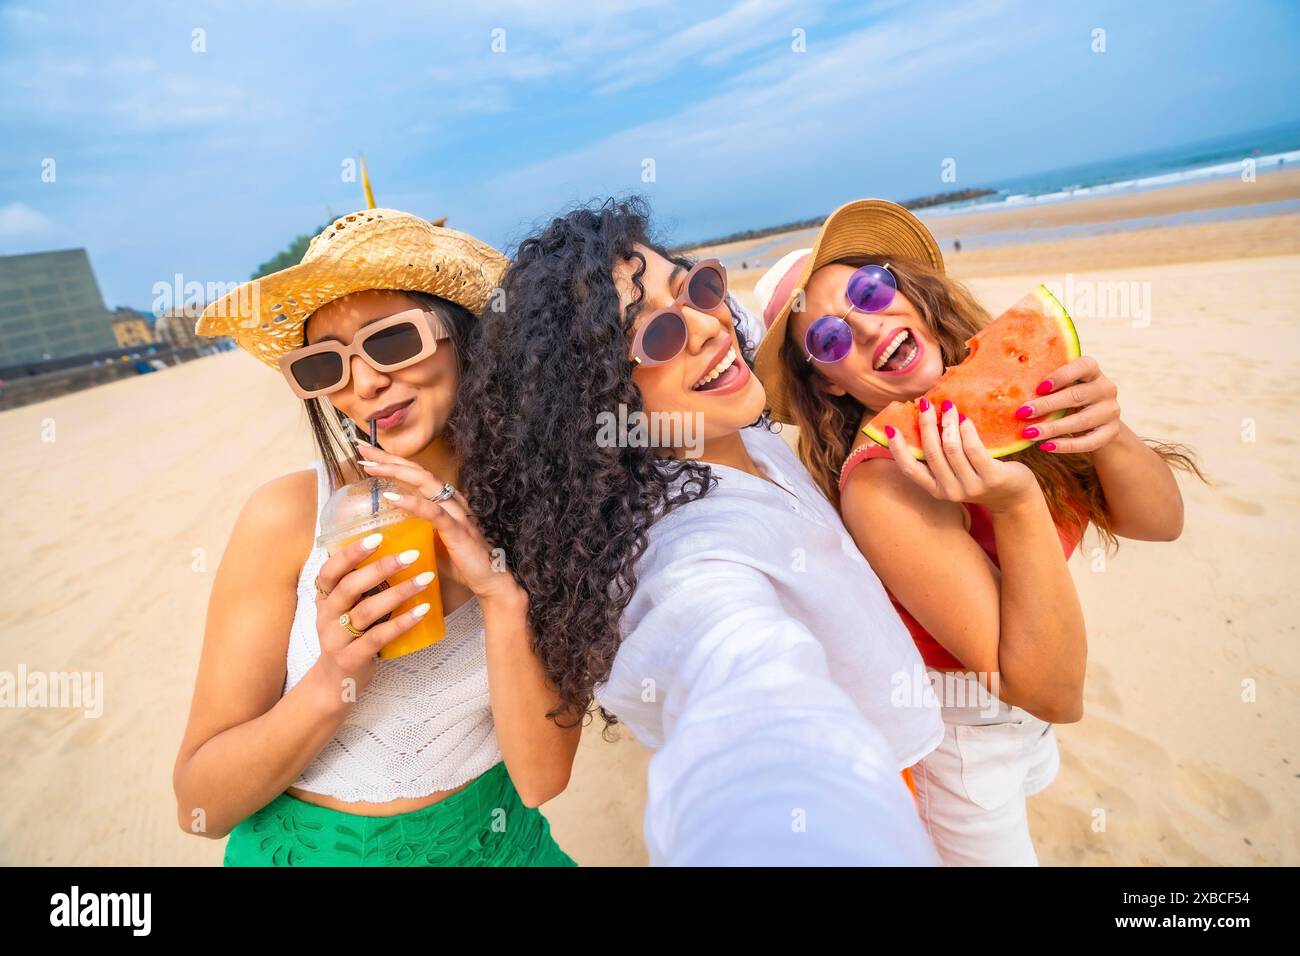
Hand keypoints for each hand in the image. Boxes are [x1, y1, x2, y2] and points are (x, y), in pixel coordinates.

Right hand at [313, 532, 436, 697]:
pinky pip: (378, 637)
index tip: (378, 536)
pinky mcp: (351, 658)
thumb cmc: (348, 636)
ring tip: (426, 578)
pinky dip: (402, 622)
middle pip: (350, 586)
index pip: (330, 570)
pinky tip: (422, 610)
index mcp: (324, 599)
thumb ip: (359, 586)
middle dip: (381, 568)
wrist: (334, 683)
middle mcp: (326, 616)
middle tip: (411, 554)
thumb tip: (393, 549)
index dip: (351, 552)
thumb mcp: (345, 609)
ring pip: (366, 611)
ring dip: (398, 592)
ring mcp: (336, 639)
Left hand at [354, 443, 525, 609]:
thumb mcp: (435, 542)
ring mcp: (457, 513)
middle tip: (363, 449)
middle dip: (389, 459)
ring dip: (396, 472)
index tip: (368, 454)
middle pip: (418, 471)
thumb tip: (392, 528)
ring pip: (425, 483)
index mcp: (447, 501)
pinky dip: (411, 502)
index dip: (393, 462)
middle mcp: (453, 501)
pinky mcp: (458, 530)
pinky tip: (391, 497)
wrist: (492, 582)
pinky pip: (433, 512)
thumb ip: (419, 529)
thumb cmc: (464, 563)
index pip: (417, 474)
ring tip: (371, 467)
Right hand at [886, 398, 1037, 512]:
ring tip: (949, 406)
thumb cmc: (980, 478)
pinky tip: (965, 418)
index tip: (891, 427)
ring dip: (948, 423)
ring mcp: (971, 486)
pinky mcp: (992, 478)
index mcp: (936, 489)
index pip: (910, 470)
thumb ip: (940, 458)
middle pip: (932, 453)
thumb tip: (923, 423)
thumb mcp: (955, 474)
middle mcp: (950, 491)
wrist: (1014, 498)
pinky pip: (974, 449)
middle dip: (926, 425)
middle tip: (925, 405)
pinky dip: (966, 430)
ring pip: (952, 448)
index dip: (898, 449)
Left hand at [1014, 355, 1119, 453]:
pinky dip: (1066, 446)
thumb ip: (1047, 384)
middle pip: (1076, 396)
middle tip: (1022, 413)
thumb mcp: (1064, 386)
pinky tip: (1046, 446)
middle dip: (1047, 405)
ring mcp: (1111, 411)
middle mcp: (1106, 388)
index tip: (1038, 388)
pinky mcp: (1111, 433)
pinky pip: (1089, 442)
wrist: (1099, 421)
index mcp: (1093, 371)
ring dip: (1053, 428)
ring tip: (1029, 433)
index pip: (1084, 365)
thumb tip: (1009, 388)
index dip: (1062, 376)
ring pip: (1082, 421)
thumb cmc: (1070, 398)